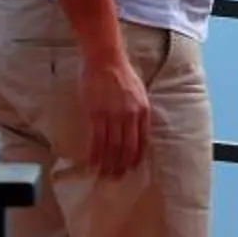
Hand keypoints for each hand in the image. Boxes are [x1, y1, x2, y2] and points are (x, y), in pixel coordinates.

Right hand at [82, 49, 153, 178]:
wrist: (106, 59)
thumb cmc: (121, 74)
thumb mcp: (138, 93)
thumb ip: (137, 111)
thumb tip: (135, 128)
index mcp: (143, 111)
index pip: (142, 141)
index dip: (136, 157)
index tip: (131, 167)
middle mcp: (131, 116)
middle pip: (127, 148)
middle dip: (122, 165)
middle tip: (116, 177)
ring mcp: (113, 115)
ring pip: (112, 147)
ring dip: (108, 164)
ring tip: (104, 174)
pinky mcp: (96, 114)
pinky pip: (97, 139)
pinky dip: (96, 154)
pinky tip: (93, 163)